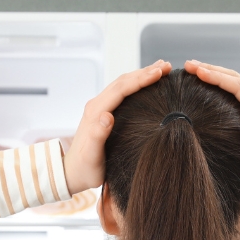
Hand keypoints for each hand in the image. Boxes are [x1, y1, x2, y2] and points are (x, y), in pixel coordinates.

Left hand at [63, 60, 172, 193]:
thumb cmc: (85, 168)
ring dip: (141, 75)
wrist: (73, 172)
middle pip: (123, 82)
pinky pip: (122, 92)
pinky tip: (147, 84)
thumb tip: (106, 116)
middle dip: (144, 72)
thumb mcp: (91, 155)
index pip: (121, 89)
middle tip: (166, 66)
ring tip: (160, 69)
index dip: (140, 79)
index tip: (158, 73)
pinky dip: (136, 84)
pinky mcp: (103, 112)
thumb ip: (97, 135)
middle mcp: (97, 105)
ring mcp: (100, 107)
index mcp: (96, 112)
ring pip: (122, 84)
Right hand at [184, 60, 239, 187]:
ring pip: (234, 80)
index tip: (199, 72)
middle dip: (211, 69)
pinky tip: (206, 80)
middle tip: (189, 65)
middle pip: (234, 78)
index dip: (218, 77)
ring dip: (214, 71)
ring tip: (193, 68)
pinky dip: (219, 80)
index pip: (238, 86)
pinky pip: (234, 87)